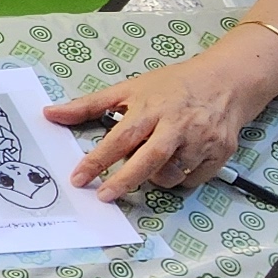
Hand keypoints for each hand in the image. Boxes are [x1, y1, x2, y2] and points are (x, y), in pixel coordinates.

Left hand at [47, 36, 277, 199]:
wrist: (227, 80)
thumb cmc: (173, 85)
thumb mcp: (130, 88)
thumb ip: (89, 105)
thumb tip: (50, 113)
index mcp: (152, 107)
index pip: (120, 137)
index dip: (98, 160)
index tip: (78, 178)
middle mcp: (177, 124)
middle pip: (149, 159)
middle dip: (125, 180)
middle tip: (104, 196)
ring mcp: (202, 140)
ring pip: (172, 175)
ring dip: (157, 178)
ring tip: (154, 162)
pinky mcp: (221, 153)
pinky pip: (194, 180)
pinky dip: (182, 178)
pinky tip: (180, 161)